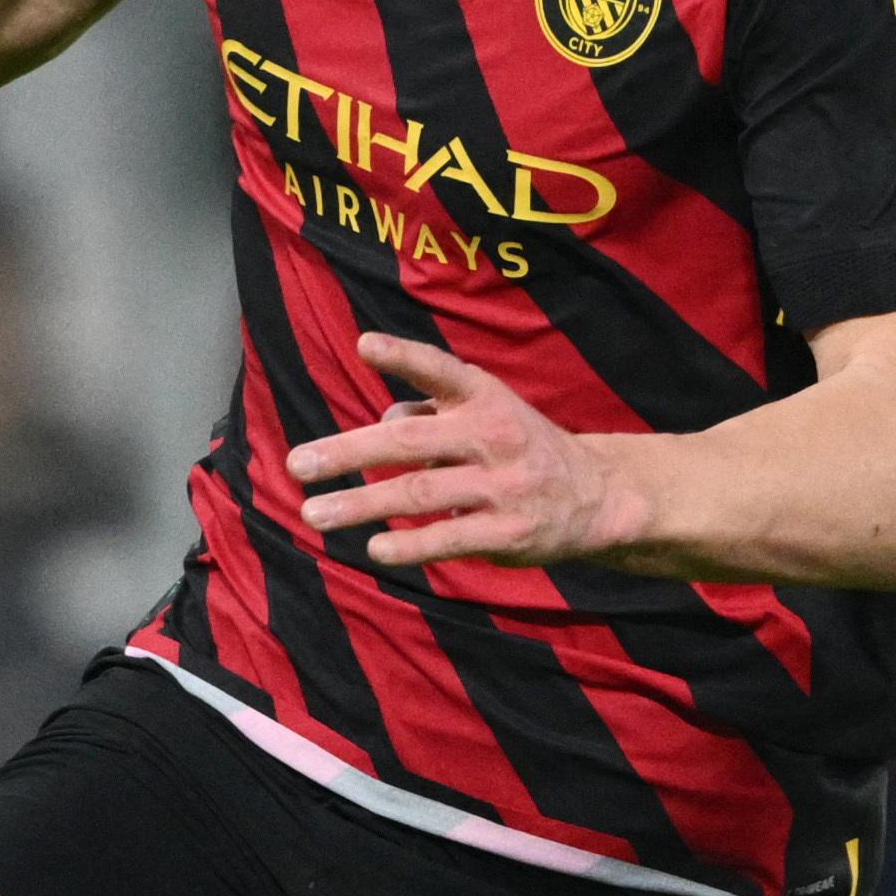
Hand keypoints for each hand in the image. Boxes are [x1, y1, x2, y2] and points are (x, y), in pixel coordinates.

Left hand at [292, 336, 642, 567]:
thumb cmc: (521, 447)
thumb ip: (431, 412)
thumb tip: (378, 422)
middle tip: (299, 464)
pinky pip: (450, 538)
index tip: (364, 346)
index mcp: (485, 398)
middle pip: (410, 439)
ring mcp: (502, 486)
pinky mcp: (508, 532)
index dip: (404, 357)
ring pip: (420, 493)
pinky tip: (375, 548)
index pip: (441, 371)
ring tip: (315, 513)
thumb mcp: (488, 412)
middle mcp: (493, 436)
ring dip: (362, 503)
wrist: (596, 495)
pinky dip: (411, 544)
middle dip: (349, 451)